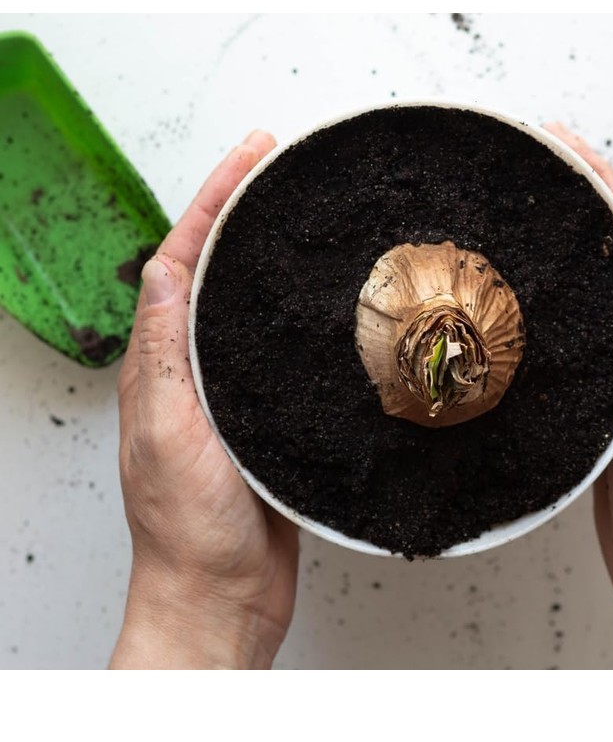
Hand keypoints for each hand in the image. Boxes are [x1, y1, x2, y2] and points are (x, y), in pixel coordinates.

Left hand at [111, 131, 298, 668]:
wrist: (221, 596)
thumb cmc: (191, 533)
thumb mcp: (169, 434)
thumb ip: (164, 355)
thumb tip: (162, 272)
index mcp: (159, 366)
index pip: (182, 261)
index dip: (214, 201)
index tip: (251, 157)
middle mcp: (187, 370)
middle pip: (209, 270)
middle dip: (237, 210)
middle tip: (273, 166)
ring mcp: (224, 391)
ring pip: (240, 302)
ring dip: (261, 251)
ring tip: (293, 212)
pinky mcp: (258, 415)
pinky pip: (268, 346)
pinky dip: (285, 309)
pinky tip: (311, 300)